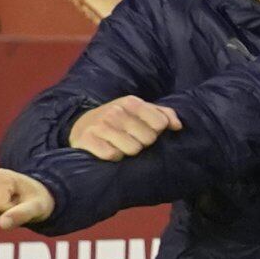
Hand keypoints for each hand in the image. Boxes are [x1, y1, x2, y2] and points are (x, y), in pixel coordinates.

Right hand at [0, 170, 54, 230]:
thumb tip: (2, 224)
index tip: (20, 203)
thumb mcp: (37, 208)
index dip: (11, 211)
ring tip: (7, 209)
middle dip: (1, 216)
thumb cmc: (37, 201)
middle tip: (14, 207)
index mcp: (1, 176)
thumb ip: (22, 215)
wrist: (32, 196)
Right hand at [66, 96, 183, 162]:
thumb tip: (177, 126)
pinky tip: (108, 149)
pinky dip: (113, 156)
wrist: (82, 125)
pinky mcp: (87, 140)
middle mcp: (115, 111)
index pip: (160, 124)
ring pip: (132, 149)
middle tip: (130, 138)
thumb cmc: (120, 120)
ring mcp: (100, 125)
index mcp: (131, 102)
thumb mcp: (140, 111)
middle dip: (142, 142)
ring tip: (119, 144)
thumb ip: (164, 114)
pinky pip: (113, 155)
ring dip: (128, 151)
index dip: (156, 131)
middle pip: (148, 139)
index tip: (145, 130)